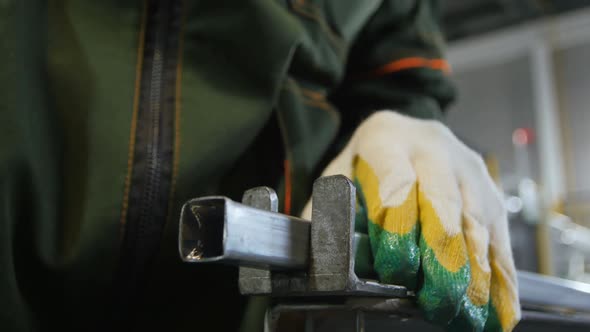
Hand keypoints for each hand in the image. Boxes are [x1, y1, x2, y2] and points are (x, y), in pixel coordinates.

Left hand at [302, 111, 519, 330]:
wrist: (407, 132)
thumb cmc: (368, 162)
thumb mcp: (342, 172)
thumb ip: (329, 208)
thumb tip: (316, 255)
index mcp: (388, 136)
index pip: (396, 180)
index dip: (398, 224)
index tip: (395, 266)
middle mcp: (433, 146)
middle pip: (442, 201)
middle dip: (440, 253)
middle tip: (434, 296)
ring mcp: (468, 168)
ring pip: (476, 222)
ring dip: (474, 271)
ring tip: (465, 310)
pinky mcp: (491, 193)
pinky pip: (500, 237)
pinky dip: (501, 277)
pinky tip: (499, 310)